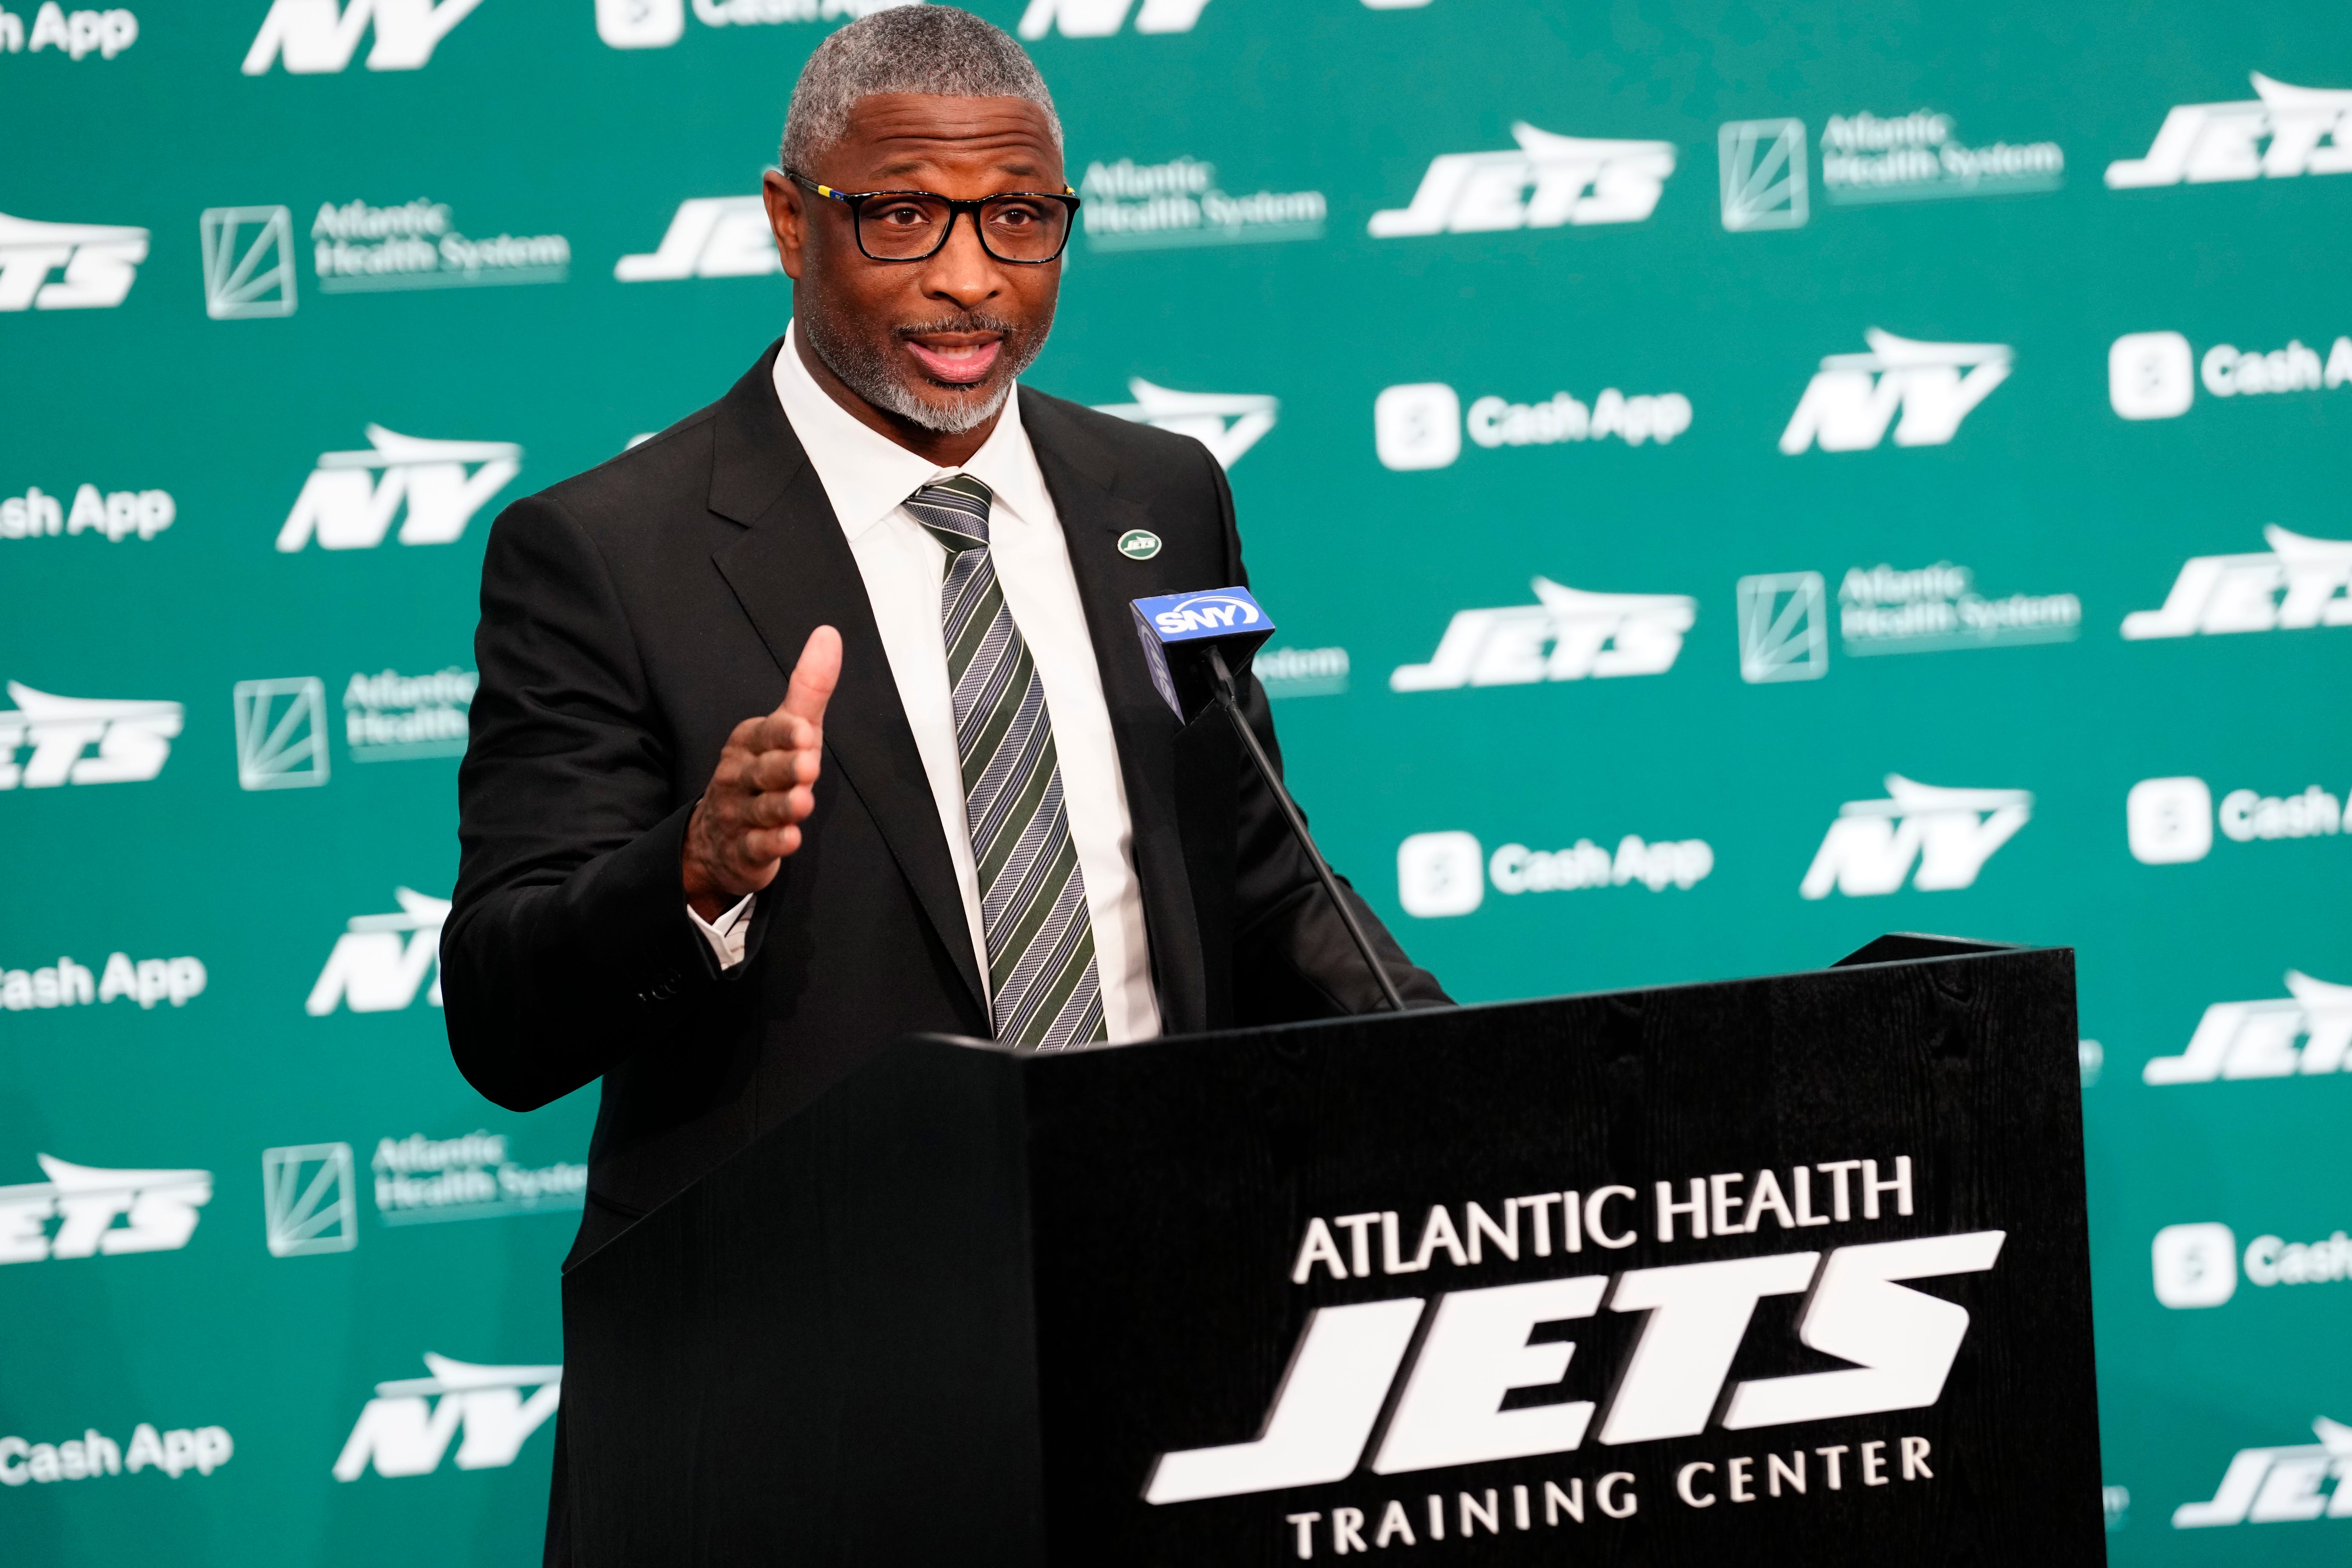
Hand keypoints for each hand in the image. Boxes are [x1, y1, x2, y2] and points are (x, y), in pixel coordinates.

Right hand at [683, 626, 840, 917]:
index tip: (806, 732)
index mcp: (748, 742)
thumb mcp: (788, 728)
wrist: (718, 836)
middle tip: (808, 765)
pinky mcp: (744, 850)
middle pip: (764, 771)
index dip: (786, 734)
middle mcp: (738, 775)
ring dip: (783, 806)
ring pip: (762, 810)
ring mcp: (738, 814)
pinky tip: (790, 839)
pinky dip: (773, 844)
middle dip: (785, 769)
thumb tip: (829, 634)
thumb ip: (809, 688)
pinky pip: (757, 846)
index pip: (767, 733)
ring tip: (803, 803)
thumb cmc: (764, 772)